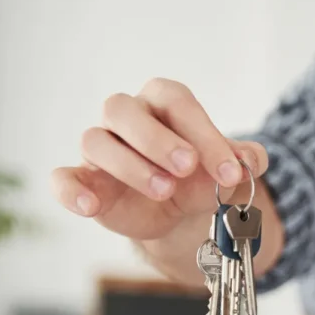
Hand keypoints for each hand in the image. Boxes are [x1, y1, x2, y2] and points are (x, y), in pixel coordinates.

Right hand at [51, 78, 268, 240]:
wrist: (179, 212)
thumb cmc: (201, 178)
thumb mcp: (229, 170)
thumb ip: (246, 161)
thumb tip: (251, 160)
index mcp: (164, 102)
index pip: (177, 102)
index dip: (204, 134)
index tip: (229, 171)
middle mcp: (126, 116)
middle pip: (123, 109)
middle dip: (157, 139)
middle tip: (187, 168)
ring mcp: (101, 147)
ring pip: (95, 140)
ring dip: (130, 166)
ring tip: (164, 191)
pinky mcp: (85, 180)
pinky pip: (63, 178)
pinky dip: (71, 190)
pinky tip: (91, 206)